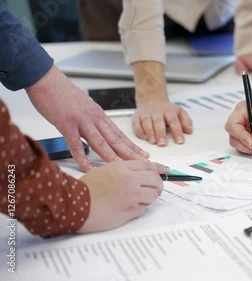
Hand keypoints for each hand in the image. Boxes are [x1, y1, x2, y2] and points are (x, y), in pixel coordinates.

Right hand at [26, 66, 148, 171]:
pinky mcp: (67, 125)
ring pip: (100, 143)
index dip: (131, 145)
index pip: (118, 133)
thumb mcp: (84, 106)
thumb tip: (97, 129)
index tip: (141, 154)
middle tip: (141, 163)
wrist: (46, 80)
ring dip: (112, 157)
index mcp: (99, 115)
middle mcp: (94, 118)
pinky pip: (76, 145)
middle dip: (129, 153)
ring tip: (122, 168)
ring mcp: (81, 122)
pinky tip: (89, 168)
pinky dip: (83, 158)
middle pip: (115, 139)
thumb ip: (91, 119)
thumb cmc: (61, 92)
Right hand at [77, 160, 167, 232]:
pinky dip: (139, 209)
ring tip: (137, 200)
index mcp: (123, 168)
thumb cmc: (85, 190)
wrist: (75, 205)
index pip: (148, 165)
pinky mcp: (131, 210)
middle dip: (158, 185)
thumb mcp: (104, 171)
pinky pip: (143, 209)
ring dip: (149, 198)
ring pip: (153, 195)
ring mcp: (132, 195)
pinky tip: (126, 209)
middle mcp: (130, 179)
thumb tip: (138, 175)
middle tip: (155, 189)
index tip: (165, 170)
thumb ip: (122, 171)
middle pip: (155, 180)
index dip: (159, 168)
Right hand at [132, 97, 192, 145]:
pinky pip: (136, 124)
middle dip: (160, 133)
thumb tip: (189, 130)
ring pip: (146, 122)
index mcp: (169, 111)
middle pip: (158, 122)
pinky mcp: (137, 117)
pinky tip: (144, 138)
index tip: (180, 141)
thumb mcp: (179, 112)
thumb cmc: (166, 110)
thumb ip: (186, 121)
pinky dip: (139, 131)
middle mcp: (157, 112)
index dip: (177, 132)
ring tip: (153, 141)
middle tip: (163, 144)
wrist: (151, 99)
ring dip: (149, 133)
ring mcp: (146, 114)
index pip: (174, 121)